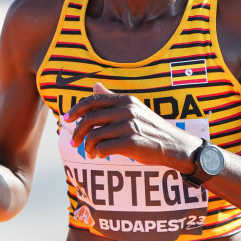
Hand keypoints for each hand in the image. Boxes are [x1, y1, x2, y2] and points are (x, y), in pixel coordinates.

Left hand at [64, 82, 200, 170]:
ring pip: (94, 136)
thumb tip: (94, 85)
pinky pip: (103, 148)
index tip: (66, 119)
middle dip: (77, 132)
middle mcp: (126, 110)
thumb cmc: (151, 129)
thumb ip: (112, 99)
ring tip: (91, 153)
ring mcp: (128, 125)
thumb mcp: (134, 109)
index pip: (92, 100)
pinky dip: (98, 153)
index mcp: (125, 100)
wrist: (174, 146)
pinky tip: (101, 156)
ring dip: (88, 147)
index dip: (75, 109)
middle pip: (89, 119)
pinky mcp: (131, 142)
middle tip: (74, 142)